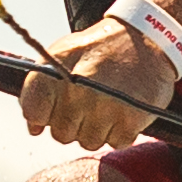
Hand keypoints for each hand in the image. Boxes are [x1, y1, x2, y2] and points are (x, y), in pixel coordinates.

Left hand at [24, 0, 181, 149]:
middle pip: (61, 134)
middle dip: (74, 123)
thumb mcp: (63, 54)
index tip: (57, 105)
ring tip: (108, 103)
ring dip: (98, 129)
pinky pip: (116, 143)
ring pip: (89, 142)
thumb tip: (33, 128)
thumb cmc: (101, 49)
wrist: (147, 39)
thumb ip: (39, 89)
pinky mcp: (131, 119)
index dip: (44, 114)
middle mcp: (77, 90)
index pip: (34, 113)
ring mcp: (105, 106)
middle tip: (90, 100)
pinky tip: (124, 109)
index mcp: (54, 72)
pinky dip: (121, 131)